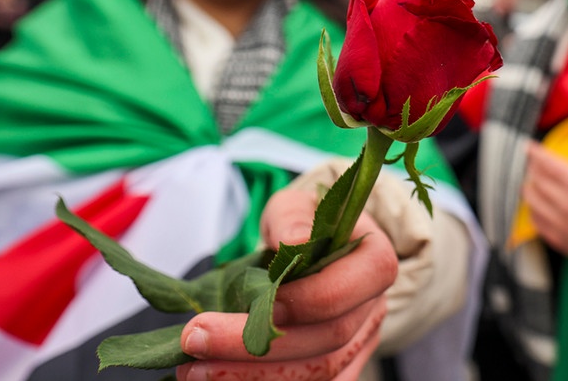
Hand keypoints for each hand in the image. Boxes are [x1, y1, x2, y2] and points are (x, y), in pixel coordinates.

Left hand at [176, 188, 397, 379]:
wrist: (316, 248)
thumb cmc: (305, 224)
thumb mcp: (295, 205)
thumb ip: (292, 217)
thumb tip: (294, 241)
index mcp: (372, 263)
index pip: (344, 293)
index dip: (303, 303)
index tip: (256, 303)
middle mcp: (371, 309)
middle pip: (326, 344)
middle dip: (257, 349)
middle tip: (196, 339)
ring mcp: (359, 344)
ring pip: (316, 376)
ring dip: (252, 376)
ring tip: (195, 369)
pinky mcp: (339, 367)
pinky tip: (222, 378)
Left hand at [522, 132, 567, 285]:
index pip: (547, 164)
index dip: (535, 153)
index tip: (528, 146)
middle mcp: (566, 205)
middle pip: (536, 181)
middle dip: (532, 168)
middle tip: (534, 163)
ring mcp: (562, 225)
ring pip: (532, 202)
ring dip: (529, 189)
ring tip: (533, 183)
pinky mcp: (562, 242)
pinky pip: (537, 224)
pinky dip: (533, 212)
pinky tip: (538, 207)